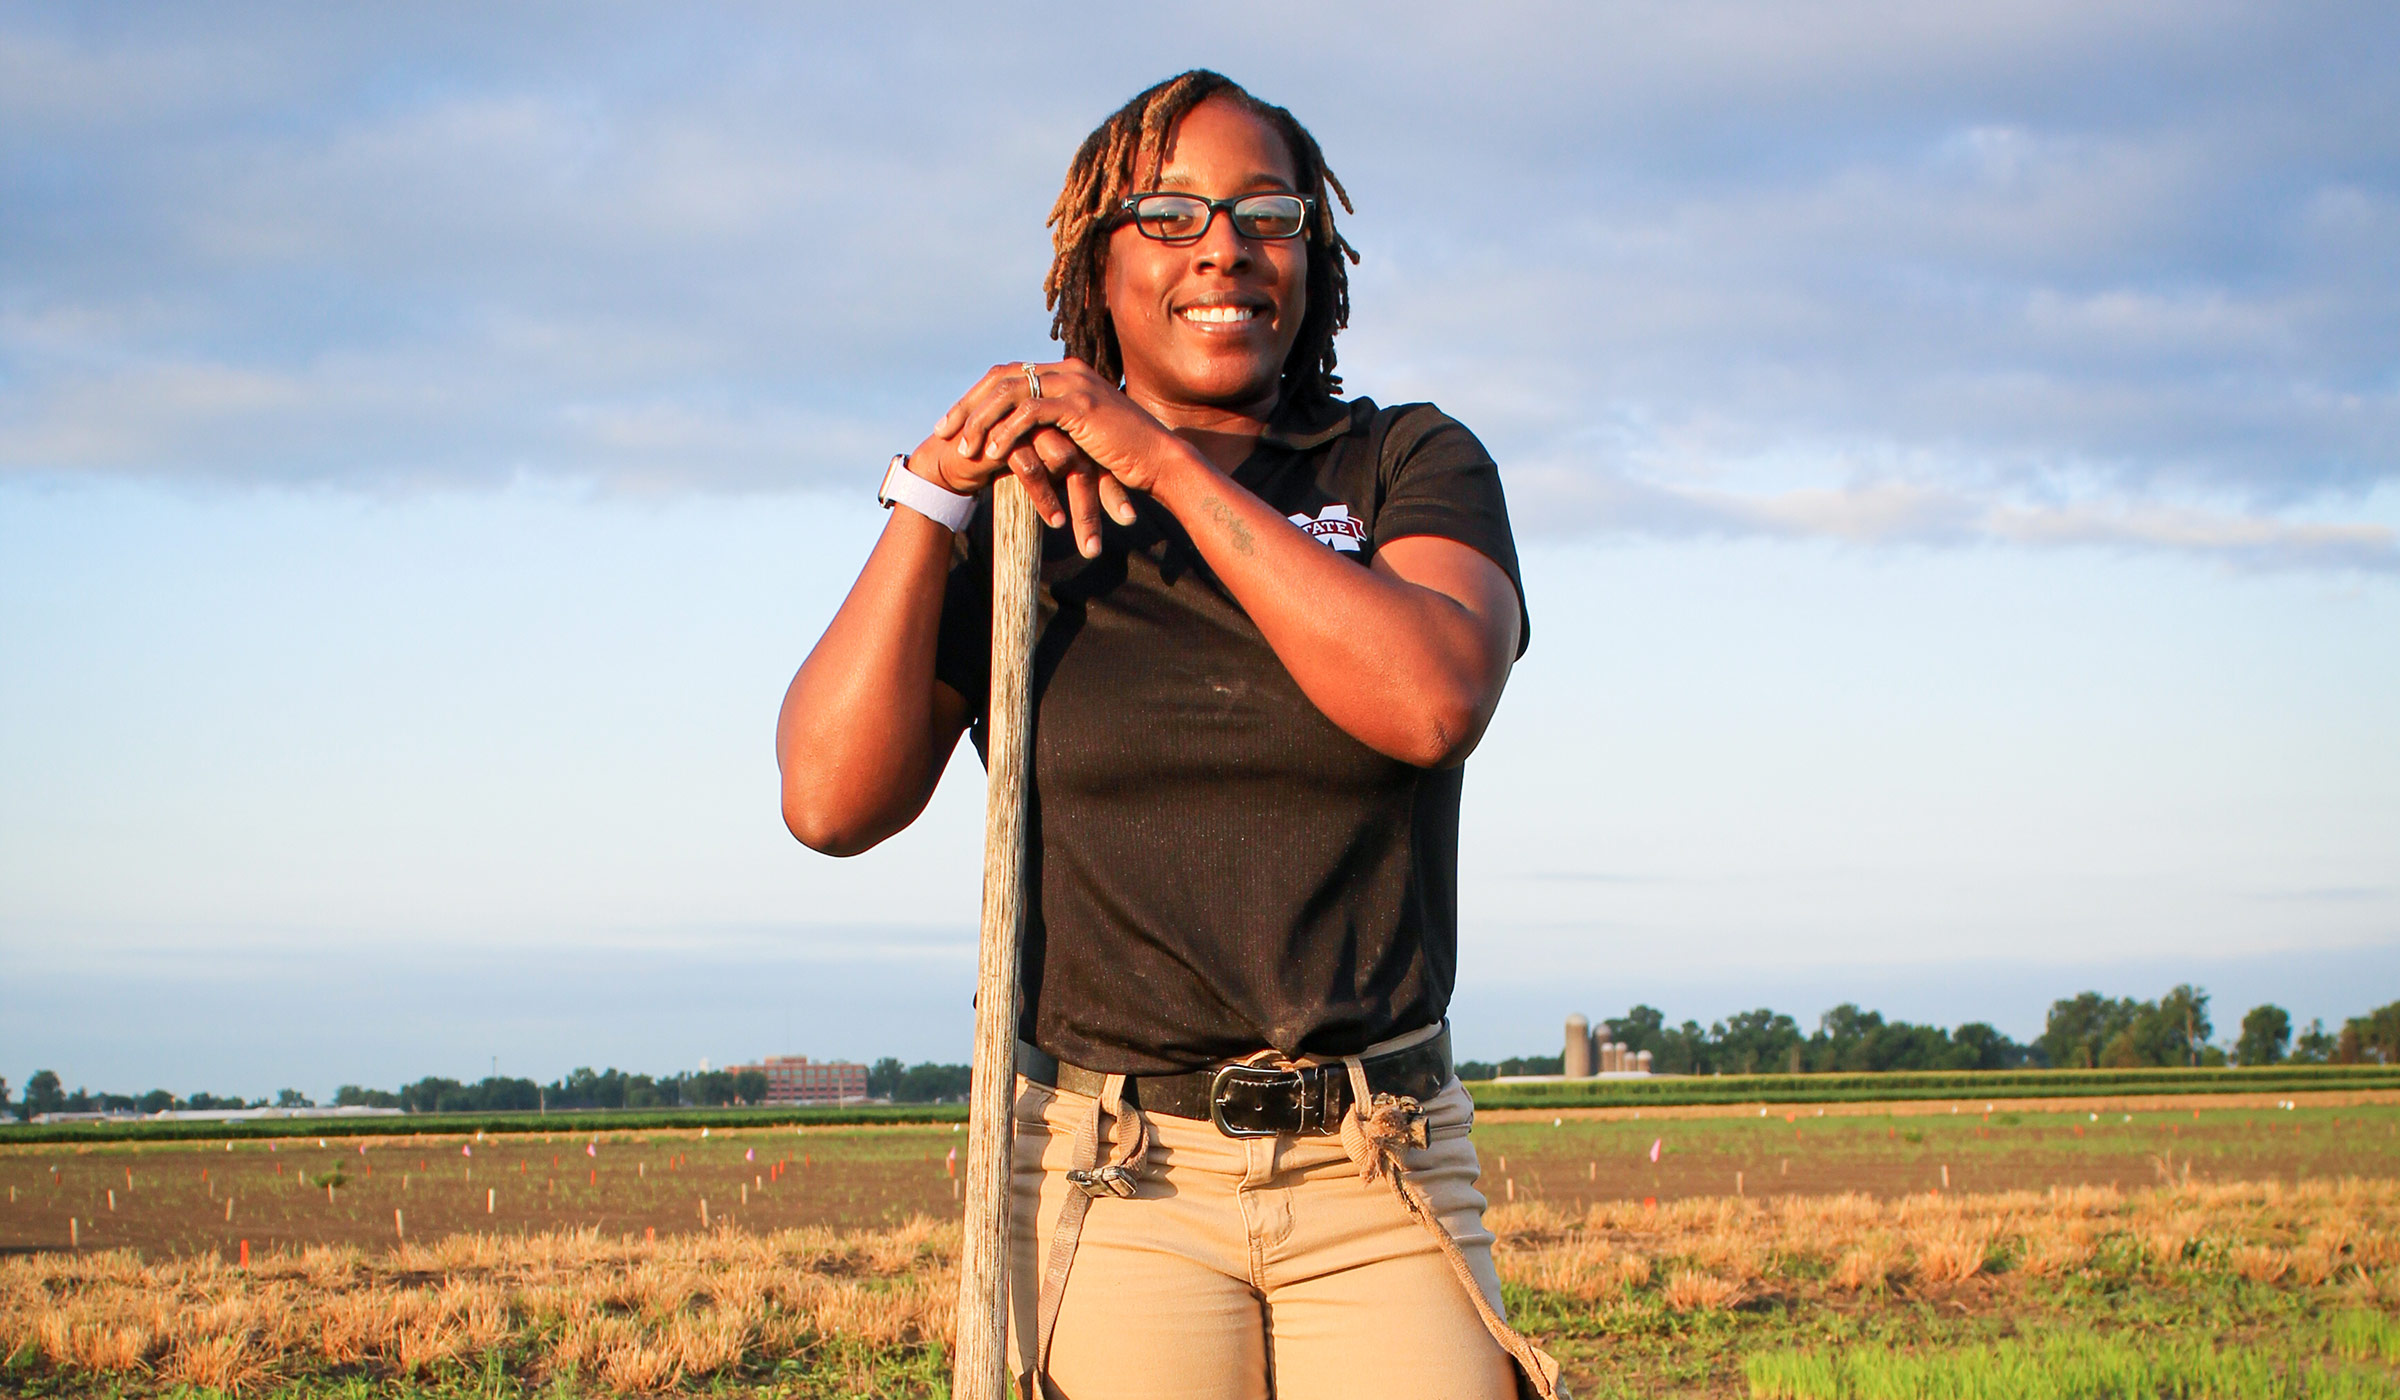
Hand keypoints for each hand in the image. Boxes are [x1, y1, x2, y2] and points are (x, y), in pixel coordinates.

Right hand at [905, 421, 1112, 556]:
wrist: (949, 459)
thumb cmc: (999, 463)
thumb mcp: (1040, 461)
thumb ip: (1066, 462)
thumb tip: (1103, 482)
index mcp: (1062, 414)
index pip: (1097, 449)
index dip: (1113, 483)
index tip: (1128, 517)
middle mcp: (1049, 413)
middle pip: (1089, 453)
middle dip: (1107, 493)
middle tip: (1126, 523)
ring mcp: (1026, 421)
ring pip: (1067, 461)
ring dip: (1082, 504)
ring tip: (1090, 540)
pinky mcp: (1003, 434)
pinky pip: (1033, 468)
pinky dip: (1046, 497)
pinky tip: (1055, 522)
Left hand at [938, 359, 1185, 516]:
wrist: (1160, 459)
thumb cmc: (1124, 454)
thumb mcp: (1083, 435)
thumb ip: (1056, 427)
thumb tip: (1028, 442)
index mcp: (1065, 373)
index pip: (1007, 375)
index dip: (976, 398)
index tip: (953, 424)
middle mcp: (1067, 370)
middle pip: (1000, 377)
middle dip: (967, 406)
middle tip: (943, 432)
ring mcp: (1074, 384)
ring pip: (1009, 392)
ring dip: (981, 420)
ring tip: (963, 447)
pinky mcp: (1080, 405)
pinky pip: (1031, 412)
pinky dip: (1007, 431)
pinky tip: (993, 453)